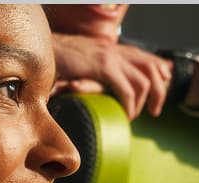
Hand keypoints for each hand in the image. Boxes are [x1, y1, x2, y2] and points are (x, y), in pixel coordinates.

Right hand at [51, 33, 171, 118]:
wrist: (38, 52)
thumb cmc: (55, 64)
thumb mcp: (81, 68)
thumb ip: (96, 77)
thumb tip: (101, 92)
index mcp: (111, 49)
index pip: (145, 57)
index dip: (159, 72)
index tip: (160, 89)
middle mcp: (114, 50)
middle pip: (152, 68)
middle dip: (160, 91)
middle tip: (155, 111)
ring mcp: (110, 56)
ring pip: (144, 81)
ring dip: (143, 103)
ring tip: (133, 117)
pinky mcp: (103, 66)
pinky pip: (127, 89)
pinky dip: (129, 106)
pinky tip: (124, 115)